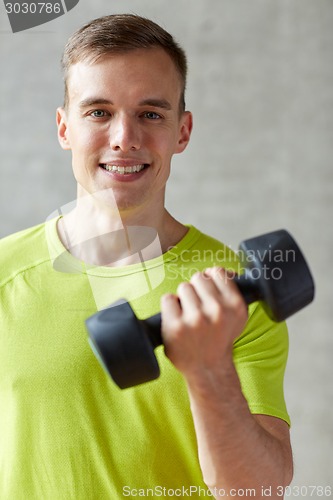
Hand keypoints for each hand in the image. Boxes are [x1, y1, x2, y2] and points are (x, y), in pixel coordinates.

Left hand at [161, 267, 247, 381]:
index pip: (217, 272)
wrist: (208, 368)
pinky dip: (169, 308)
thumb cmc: (219, 339)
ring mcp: (196, 319)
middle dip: (196, 290)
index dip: (211, 280)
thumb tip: (225, 271)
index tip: (208, 293)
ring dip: (183, 299)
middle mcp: (217, 311)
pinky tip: (177, 320)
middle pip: (198, 278)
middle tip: (198, 308)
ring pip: (183, 287)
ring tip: (189, 317)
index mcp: (235, 305)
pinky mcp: (176, 326)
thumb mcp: (237, 316)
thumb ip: (232, 292)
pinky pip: (168, 299)